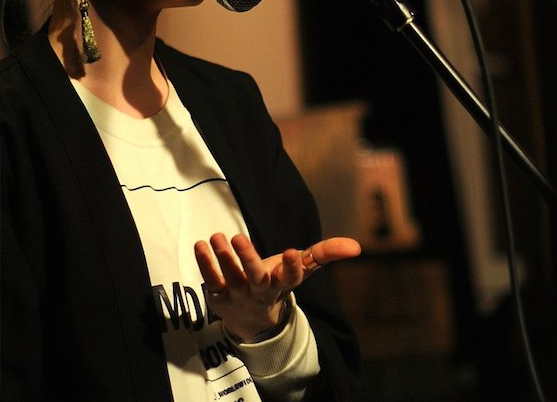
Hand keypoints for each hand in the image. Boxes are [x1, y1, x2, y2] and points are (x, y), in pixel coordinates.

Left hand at [194, 233, 360, 341]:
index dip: (292, 266)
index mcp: (284, 283)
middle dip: (248, 258)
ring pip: (232, 278)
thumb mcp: (302, 268)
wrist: (253, 320)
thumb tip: (356, 246)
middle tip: (239, 238)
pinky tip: (200, 245)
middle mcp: (262, 291)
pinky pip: (211, 280)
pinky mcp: (219, 297)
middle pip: (257, 277)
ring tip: (217, 237)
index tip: (290, 252)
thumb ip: (325, 253)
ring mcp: (239, 296)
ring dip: (223, 258)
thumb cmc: (278, 283)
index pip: (292, 277)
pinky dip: (205, 264)